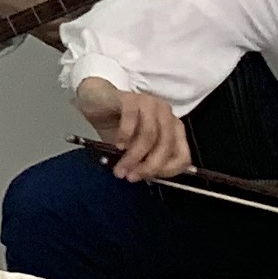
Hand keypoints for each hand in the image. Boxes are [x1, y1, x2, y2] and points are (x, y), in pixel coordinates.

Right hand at [75, 77, 192, 181]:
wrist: (95, 101)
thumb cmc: (116, 125)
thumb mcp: (133, 148)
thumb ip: (145, 160)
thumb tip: (147, 178)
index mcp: (174, 129)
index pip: (183, 156)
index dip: (166, 171)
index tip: (147, 179)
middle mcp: (166, 115)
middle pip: (167, 146)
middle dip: (149, 166)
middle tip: (131, 177)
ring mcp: (149, 104)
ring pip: (149, 135)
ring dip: (134, 155)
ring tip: (120, 167)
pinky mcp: (130, 98)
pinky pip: (131, 119)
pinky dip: (124, 136)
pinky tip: (117, 145)